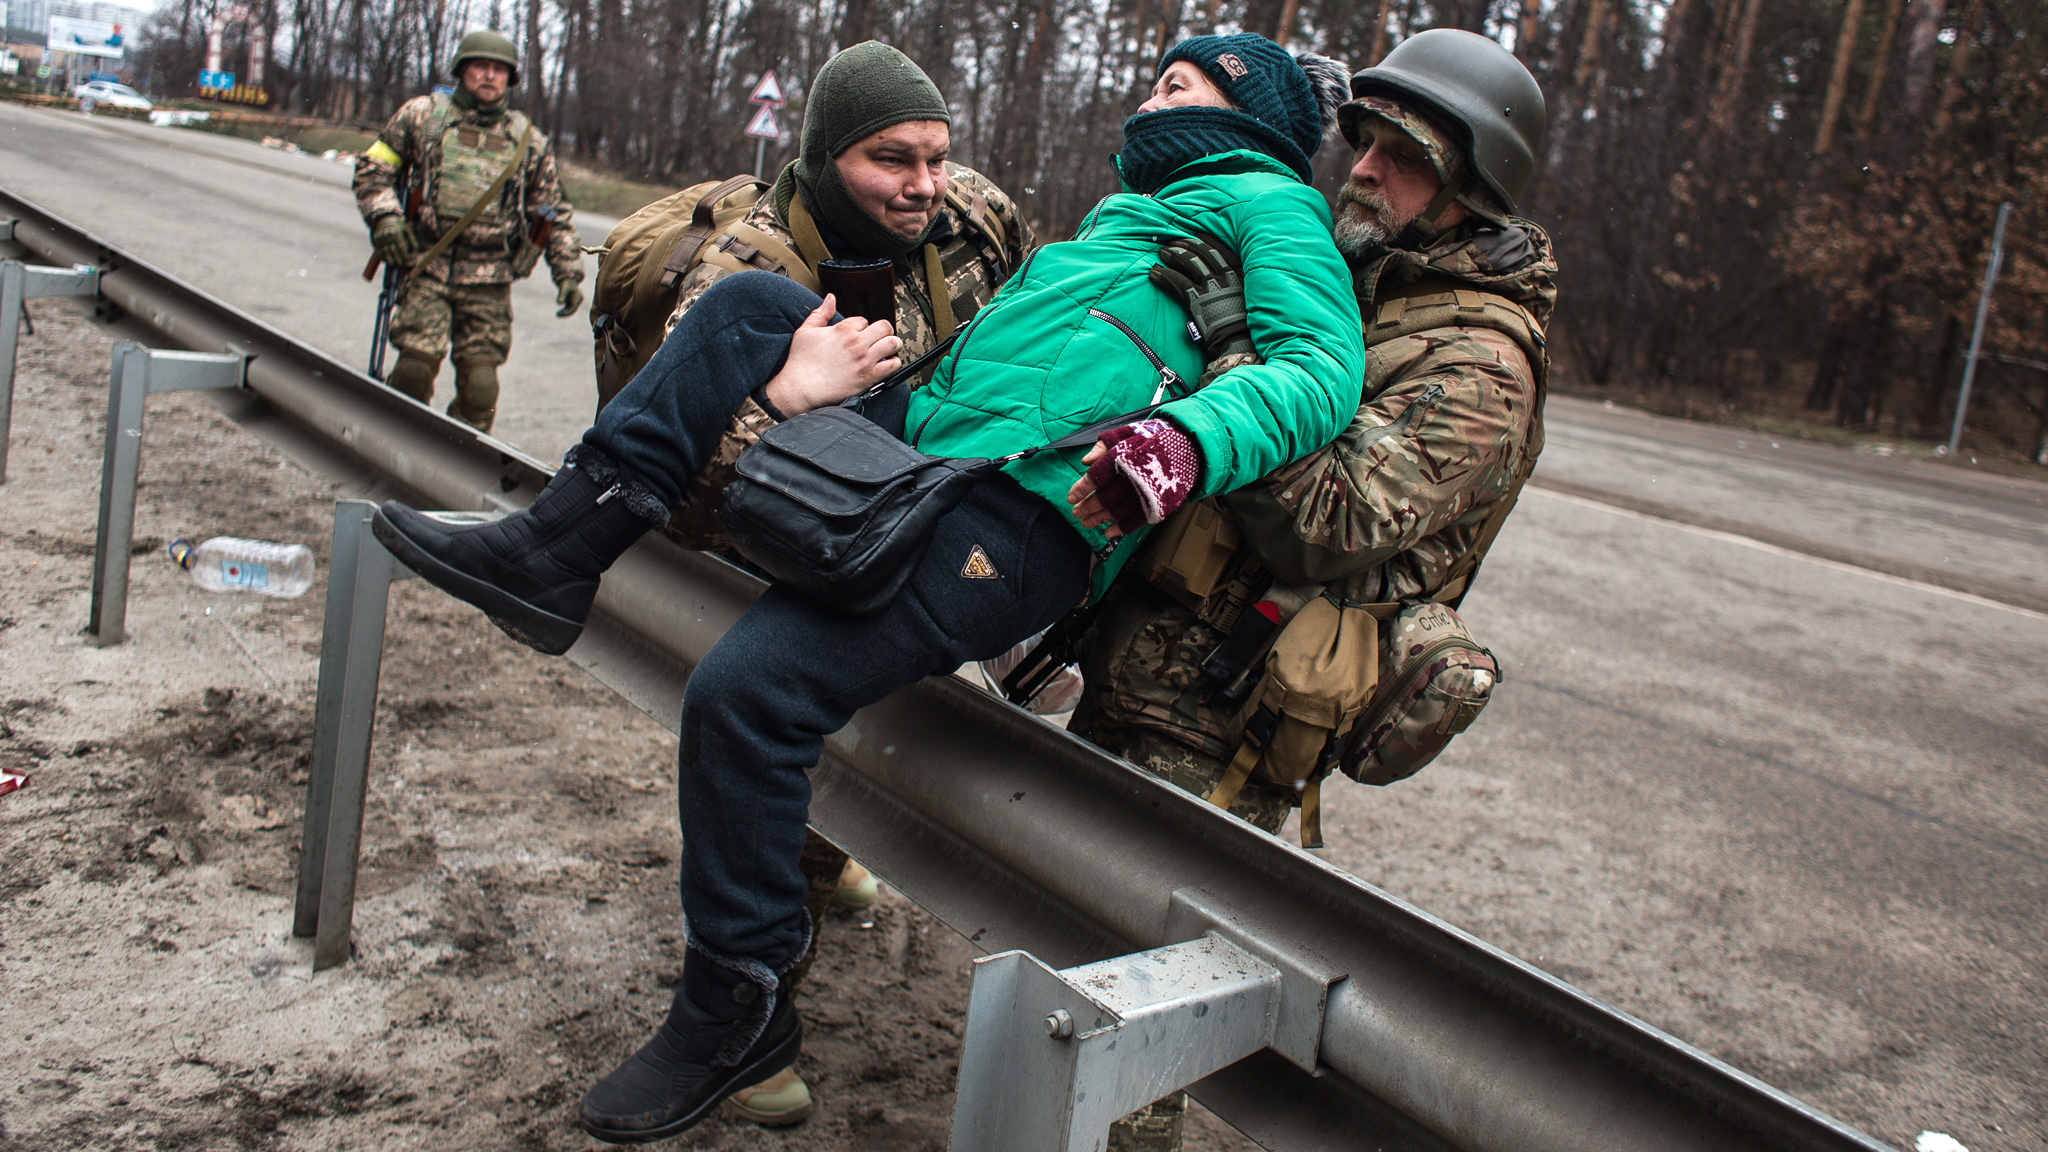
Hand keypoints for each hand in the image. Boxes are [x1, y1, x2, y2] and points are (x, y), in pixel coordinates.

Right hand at [372, 215, 416, 264]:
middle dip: (398, 259)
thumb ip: (413, 241)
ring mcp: (381, 238)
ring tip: (393, 265)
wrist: (385, 219)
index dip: (404, 255)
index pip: (401, 246)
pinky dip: (382, 257)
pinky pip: (378, 251)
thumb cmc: (400, 227)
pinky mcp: (376, 241)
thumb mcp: (408, 231)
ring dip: (389, 260)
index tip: (407, 260)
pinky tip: (386, 261)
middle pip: (393, 250)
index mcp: (396, 232)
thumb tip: (414, 254)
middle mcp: (387, 235)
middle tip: (401, 264)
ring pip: (385, 251)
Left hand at [555, 277, 583, 317]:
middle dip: (566, 313)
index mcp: (579, 296)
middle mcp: (579, 299)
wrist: (566, 279)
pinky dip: (564, 311)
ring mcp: (576, 301)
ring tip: (557, 314)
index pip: (574, 306)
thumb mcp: (563, 288)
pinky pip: (569, 308)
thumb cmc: (565, 282)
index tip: (560, 313)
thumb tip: (558, 303)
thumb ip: (561, 295)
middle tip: (557, 315)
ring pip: (571, 310)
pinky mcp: (573, 302)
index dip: (567, 311)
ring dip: (565, 313)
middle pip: (573, 309)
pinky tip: (559, 313)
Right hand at [762, 294, 903, 416]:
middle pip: (884, 327)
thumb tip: (830, 298)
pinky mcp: (869, 376)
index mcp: (843, 330)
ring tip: (888, 348)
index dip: (861, 327)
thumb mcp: (805, 331)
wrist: (801, 388)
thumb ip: (821, 313)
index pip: (864, 320)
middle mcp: (856, 343)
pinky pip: (893, 365)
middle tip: (880, 337)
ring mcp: (864, 360)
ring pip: (893, 343)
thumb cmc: (801, 361)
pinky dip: (894, 363)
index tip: (858, 334)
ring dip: (893, 344)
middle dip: (883, 331)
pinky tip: (888, 363)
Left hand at [1065, 419, 1200, 536]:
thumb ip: (1104, 445)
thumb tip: (1085, 461)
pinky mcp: (1158, 504)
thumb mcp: (1126, 433)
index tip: (1070, 497)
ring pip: (1118, 511)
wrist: (1187, 445)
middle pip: (1104, 497)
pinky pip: (1136, 520)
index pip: (1096, 476)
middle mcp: (1134, 476)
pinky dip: (1120, 529)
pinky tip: (1107, 532)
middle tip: (1075, 513)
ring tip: (1086, 522)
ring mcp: (1146, 492)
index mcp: (1124, 457)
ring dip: (1099, 519)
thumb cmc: (1152, 438)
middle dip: (1087, 506)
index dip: (1081, 488)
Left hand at [1148, 237, 1253, 361]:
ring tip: (1162, 253)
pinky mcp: (1197, 300)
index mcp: (1240, 273)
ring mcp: (1212, 286)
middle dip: (1185, 244)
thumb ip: (1236, 284)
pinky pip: (1177, 282)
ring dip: (1173, 255)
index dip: (1205, 240)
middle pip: (1202, 252)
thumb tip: (1224, 278)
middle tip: (1173, 242)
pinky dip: (1164, 275)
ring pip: (1189, 262)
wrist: (1239, 343)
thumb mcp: (1247, 298)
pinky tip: (1154, 273)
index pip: (1220, 248)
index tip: (1195, 235)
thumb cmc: (1243, 325)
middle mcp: (1227, 275)